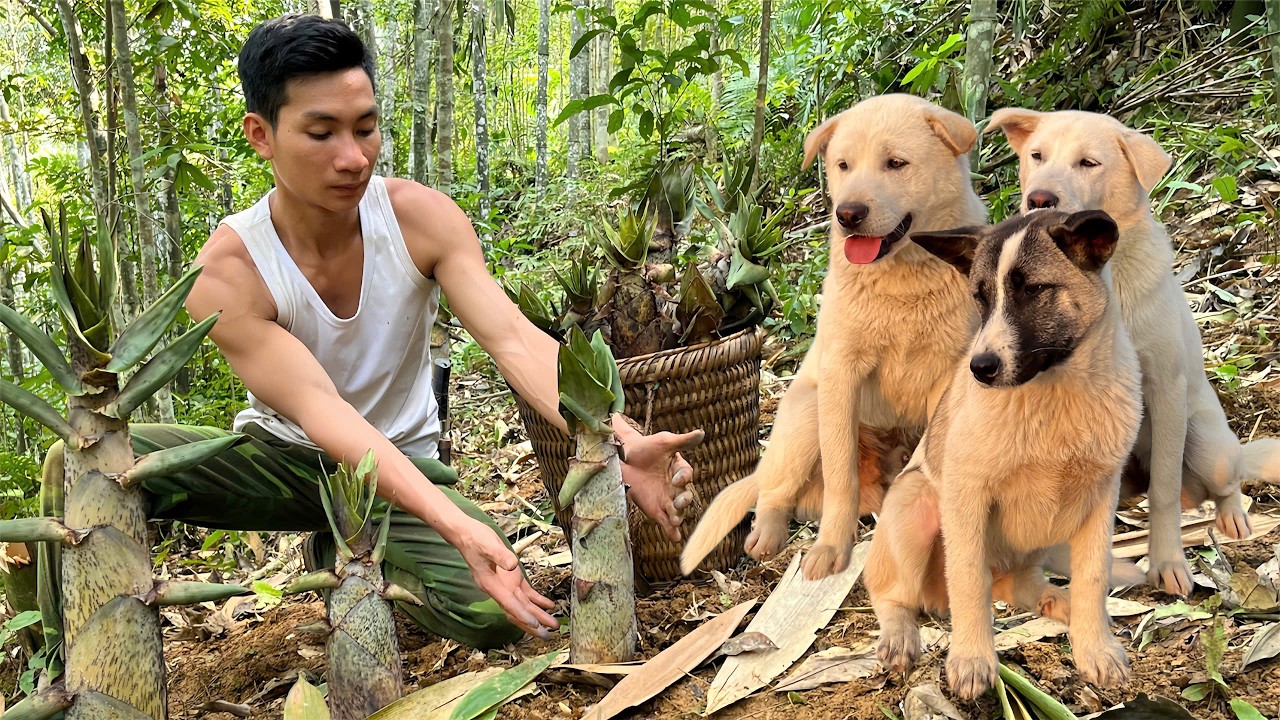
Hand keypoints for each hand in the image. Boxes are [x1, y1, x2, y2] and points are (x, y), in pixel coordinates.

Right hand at [455, 520, 558, 638]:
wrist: (467, 535)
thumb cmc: (475, 540)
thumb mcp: (487, 545)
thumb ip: (500, 555)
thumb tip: (513, 565)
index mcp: (491, 584)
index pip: (508, 603)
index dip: (522, 615)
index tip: (535, 625)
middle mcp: (499, 589)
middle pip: (517, 611)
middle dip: (532, 624)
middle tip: (548, 636)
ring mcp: (505, 585)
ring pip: (524, 605)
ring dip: (538, 615)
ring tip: (553, 625)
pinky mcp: (512, 578)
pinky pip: (526, 593)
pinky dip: (537, 600)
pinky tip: (549, 606)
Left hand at [612, 414, 704, 541]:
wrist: (623, 459)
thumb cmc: (645, 448)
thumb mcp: (663, 442)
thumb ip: (683, 441)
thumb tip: (701, 433)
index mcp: (679, 469)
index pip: (686, 474)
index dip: (683, 477)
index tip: (677, 479)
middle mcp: (675, 486)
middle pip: (684, 495)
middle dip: (683, 500)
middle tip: (679, 503)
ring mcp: (666, 499)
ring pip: (677, 510)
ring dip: (678, 515)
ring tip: (675, 520)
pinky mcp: (656, 510)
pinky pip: (665, 521)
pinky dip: (671, 530)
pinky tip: (675, 538)